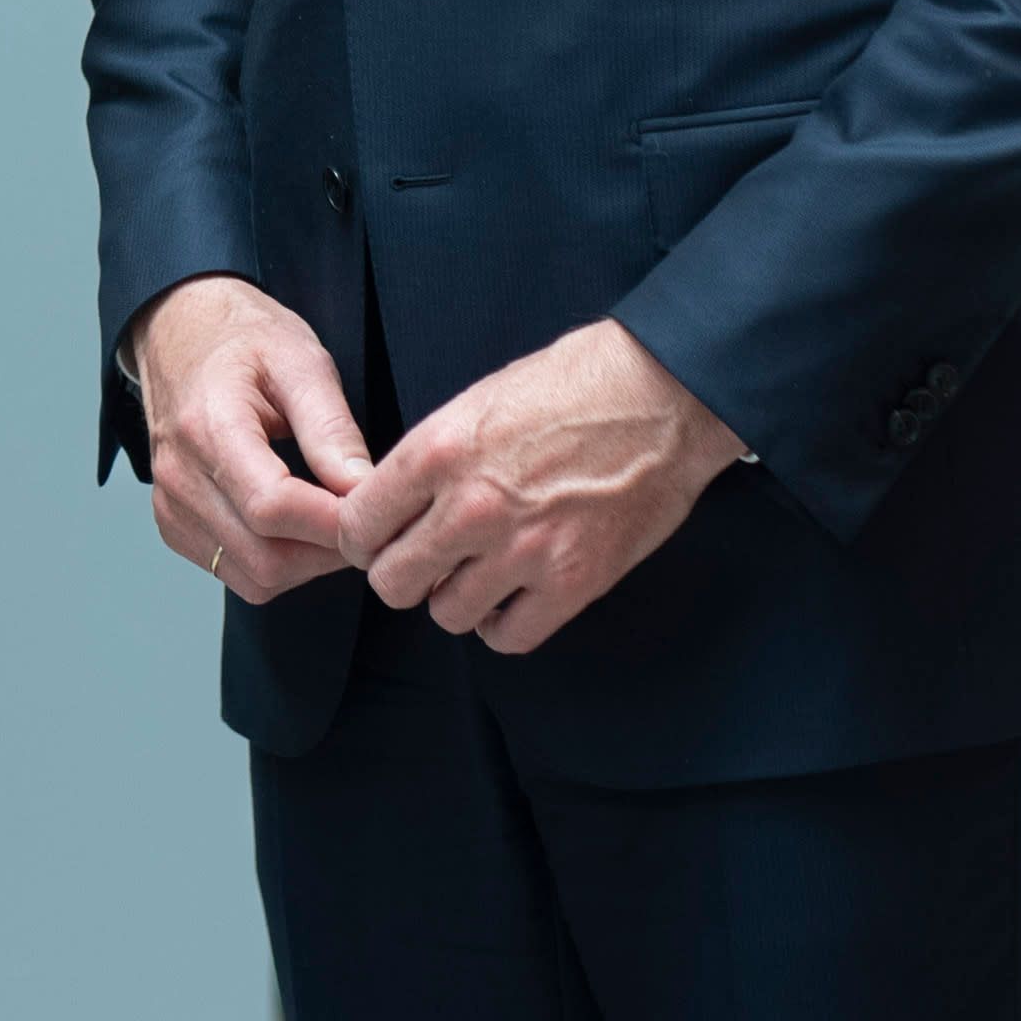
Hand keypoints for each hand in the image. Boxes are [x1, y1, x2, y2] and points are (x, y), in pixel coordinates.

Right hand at [127, 276, 375, 602]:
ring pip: (255, 578)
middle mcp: (180, 475)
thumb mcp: (300, 361)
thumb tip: (363, 490)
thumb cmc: (243, 341)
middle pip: (266, 557)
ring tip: (333, 518)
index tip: (373, 506)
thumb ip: (331, 427)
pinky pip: (236, 574)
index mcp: (208, 427)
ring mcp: (171, 506)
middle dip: (328, 551)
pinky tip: (297, 525)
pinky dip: (278, 564)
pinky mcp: (174, 525)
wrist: (181, 334)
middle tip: (363, 518)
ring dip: (308, 564)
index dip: (333, 522)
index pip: (272, 508)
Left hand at [338, 317, 745, 654]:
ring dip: (457, 598)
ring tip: (479, 572)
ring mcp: (523, 550)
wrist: (662, 394)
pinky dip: (504, 624)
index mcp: (437, 451)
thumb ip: (430, 460)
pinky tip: (513, 596)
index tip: (381, 538)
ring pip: (447, 615)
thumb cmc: (572, 384)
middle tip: (428, 560)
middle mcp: (471, 507)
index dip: (364, 538)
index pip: (359, 526)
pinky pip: (509, 637)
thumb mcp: (477, 401)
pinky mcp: (573, 582)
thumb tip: (396, 506)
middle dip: (404, 574)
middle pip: (392, 583)